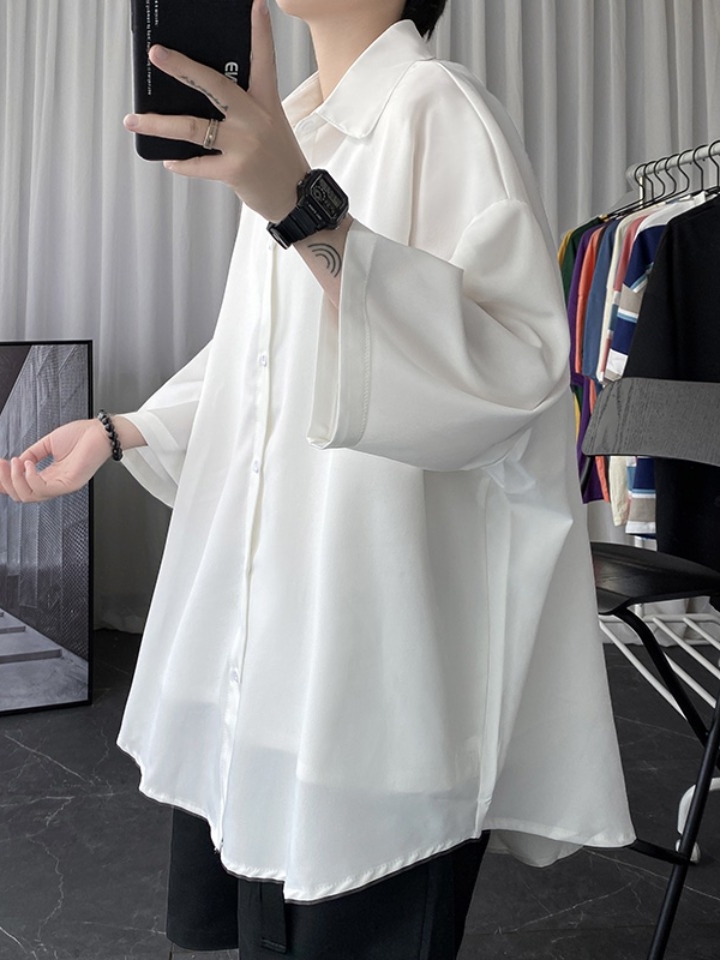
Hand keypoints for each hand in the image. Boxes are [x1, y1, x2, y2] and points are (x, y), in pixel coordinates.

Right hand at [0, 420, 111, 502]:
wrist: (101, 431)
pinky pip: (44, 489)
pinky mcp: (70, 484)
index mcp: (49, 476)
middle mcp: (55, 484)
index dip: (5, 481)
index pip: (22, 488)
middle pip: (22, 495)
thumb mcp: (48, 444)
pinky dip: (30, 478)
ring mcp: (63, 486)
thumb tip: (16, 461)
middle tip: (2, 464)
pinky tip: (28, 464)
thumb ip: (32, 453)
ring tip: (15, 462)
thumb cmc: (81, 436)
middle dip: (6, 481)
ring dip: (16, 479)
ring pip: (30, 496)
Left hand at [123, 0, 309, 220]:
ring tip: (133, 120)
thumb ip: (242, 109)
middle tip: (156, 53)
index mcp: (266, 103)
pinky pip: (199, 164)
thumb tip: (199, 100)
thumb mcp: (270, 125)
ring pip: (193, 127)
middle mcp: (255, 119)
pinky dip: (180, 163)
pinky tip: (169, 160)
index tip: (256, 4)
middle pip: (215, 86)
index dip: (259, 32)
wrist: (297, 198)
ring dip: (159, 124)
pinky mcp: (235, 170)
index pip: (263, 61)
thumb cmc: (279, 160)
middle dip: (182, 68)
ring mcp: (244, 145)